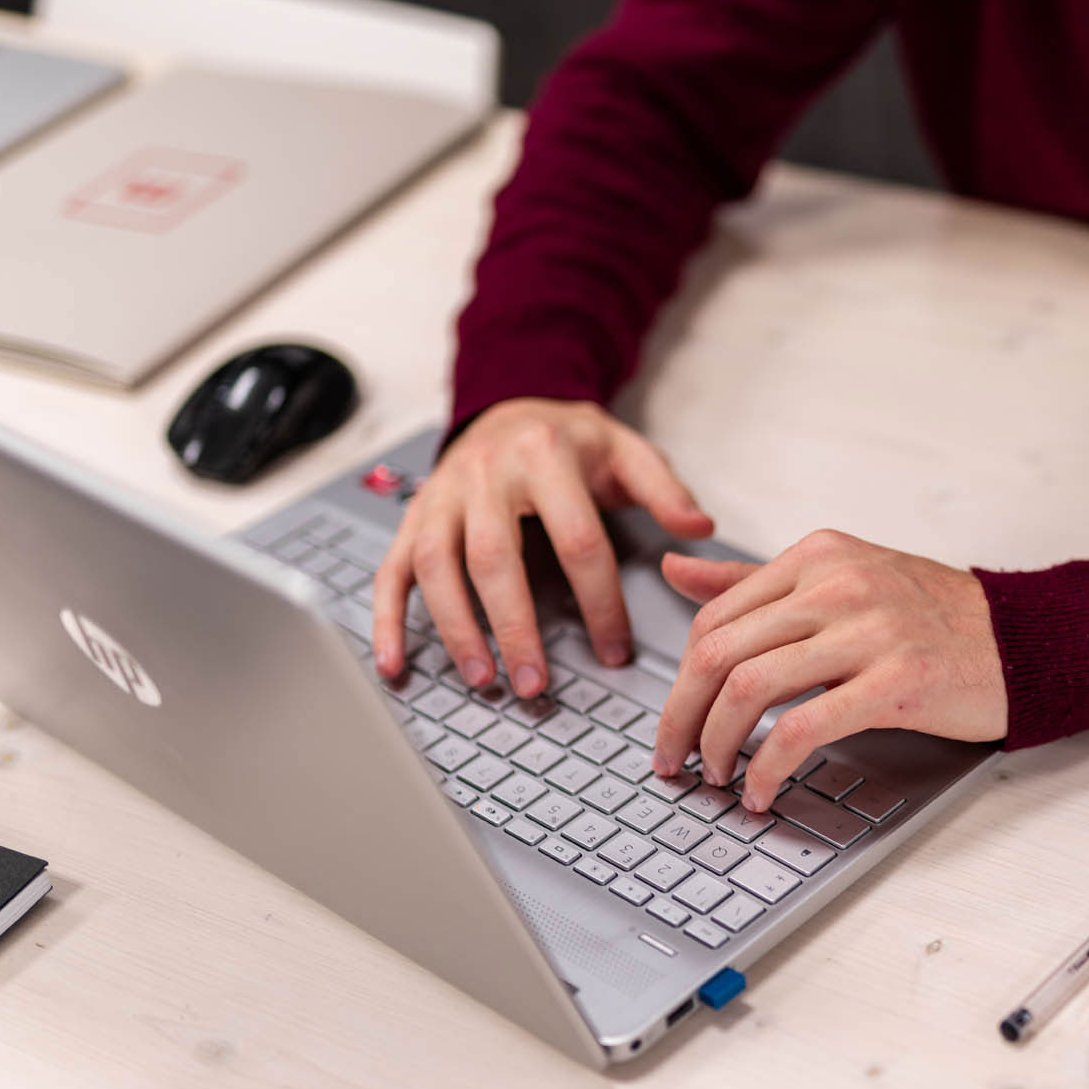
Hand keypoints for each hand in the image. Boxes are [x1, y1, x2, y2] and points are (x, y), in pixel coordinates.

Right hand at [372, 399, 712, 691]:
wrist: (508, 403)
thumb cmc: (569, 440)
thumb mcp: (626, 450)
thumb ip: (664, 490)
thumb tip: (699, 529)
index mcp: (544, 456)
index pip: (578, 540)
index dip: (599, 601)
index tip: (615, 651)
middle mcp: (484, 474)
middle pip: (495, 558)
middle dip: (514, 627)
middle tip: (535, 685)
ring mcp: (441, 497)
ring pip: (438, 567)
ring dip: (456, 630)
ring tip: (483, 681)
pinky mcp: (414, 518)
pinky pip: (392, 570)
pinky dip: (388, 621)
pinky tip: (396, 665)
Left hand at [651, 529, 1008, 811]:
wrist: (1024, 641)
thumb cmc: (934, 617)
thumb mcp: (842, 579)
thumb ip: (756, 581)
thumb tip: (676, 570)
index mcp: (817, 556)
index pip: (713, 616)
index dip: (680, 679)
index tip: (676, 721)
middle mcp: (836, 584)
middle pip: (717, 651)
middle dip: (680, 717)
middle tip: (674, 760)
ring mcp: (867, 631)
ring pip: (747, 689)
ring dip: (717, 746)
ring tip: (718, 777)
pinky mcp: (895, 682)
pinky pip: (801, 730)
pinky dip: (768, 769)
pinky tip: (762, 791)